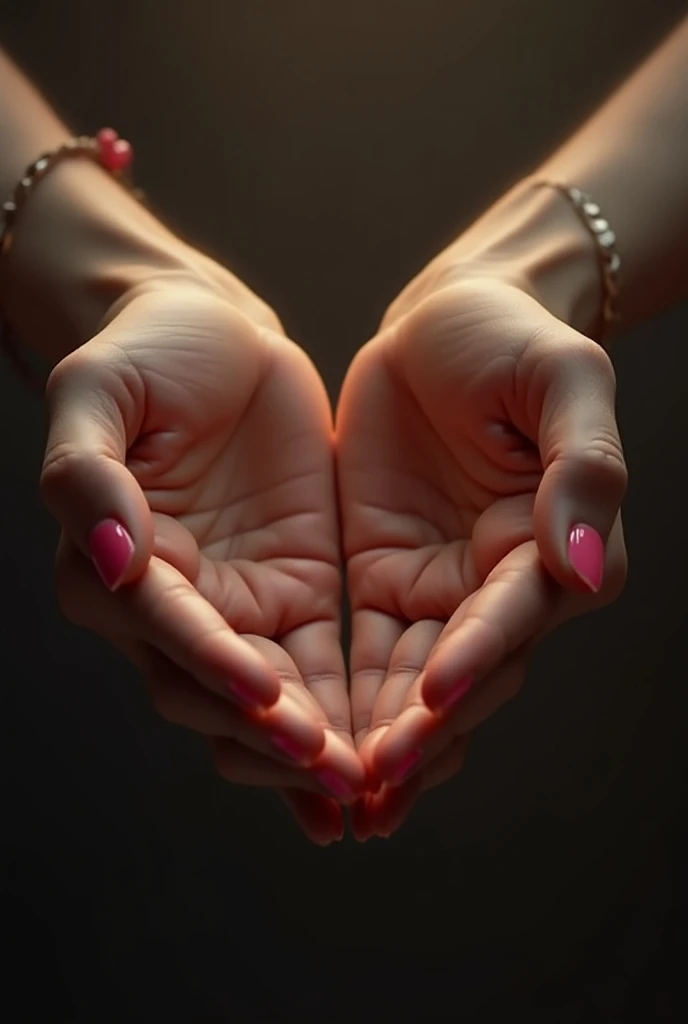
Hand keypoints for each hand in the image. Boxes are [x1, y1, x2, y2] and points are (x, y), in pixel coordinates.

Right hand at [41, 261, 362, 845]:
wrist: (219, 333)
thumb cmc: (149, 352)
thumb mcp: (99, 393)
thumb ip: (90, 478)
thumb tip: (116, 563)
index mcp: (113, 567)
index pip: (167, 631)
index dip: (214, 668)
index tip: (267, 699)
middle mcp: (173, 607)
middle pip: (217, 695)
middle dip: (275, 738)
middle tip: (338, 771)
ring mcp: (238, 609)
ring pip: (272, 704)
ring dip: (315, 750)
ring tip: (368, 786)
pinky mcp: (296, 597)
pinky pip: (321, 671)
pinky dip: (346, 720)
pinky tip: (380, 769)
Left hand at [336, 275, 627, 838]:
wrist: (445, 321)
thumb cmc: (512, 339)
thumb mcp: (561, 380)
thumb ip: (582, 469)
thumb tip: (586, 567)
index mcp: (557, 545)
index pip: (517, 614)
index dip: (479, 656)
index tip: (435, 696)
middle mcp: (504, 585)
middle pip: (467, 673)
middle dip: (424, 730)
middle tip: (377, 784)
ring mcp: (442, 590)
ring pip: (414, 685)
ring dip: (383, 741)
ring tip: (347, 799)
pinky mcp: (387, 581)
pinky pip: (368, 656)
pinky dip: (349, 706)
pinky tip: (317, 749)